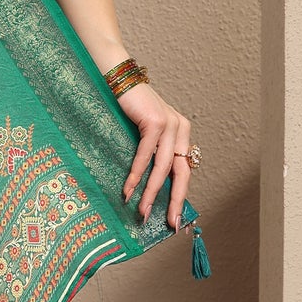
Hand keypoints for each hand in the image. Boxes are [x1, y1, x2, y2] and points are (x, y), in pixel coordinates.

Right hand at [116, 81, 192, 229]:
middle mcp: (181, 129)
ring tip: (141, 211)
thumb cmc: (126, 107)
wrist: (117, 77)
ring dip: (150, 192)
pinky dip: (137, 174)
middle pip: (181, 173)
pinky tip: (129, 189)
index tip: (175, 219)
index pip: (184, 170)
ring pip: (162, 168)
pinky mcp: (156, 121)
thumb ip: (151, 151)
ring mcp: (171, 125)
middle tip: (170, 223)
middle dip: (175, 201)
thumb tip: (145, 185)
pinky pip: (146, 155)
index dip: (180, 196)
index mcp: (182, 133)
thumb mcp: (144, 131)